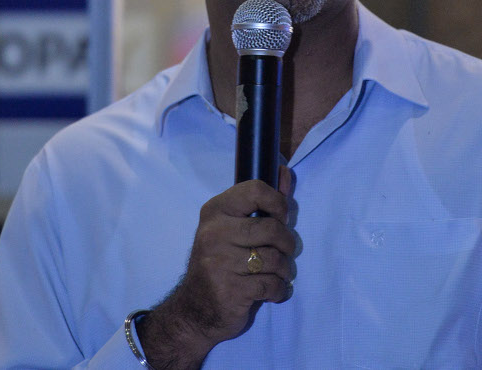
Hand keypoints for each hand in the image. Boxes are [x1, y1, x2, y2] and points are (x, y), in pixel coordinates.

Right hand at [138, 166, 295, 368]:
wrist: (194, 310)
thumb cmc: (221, 262)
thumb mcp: (234, 227)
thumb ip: (262, 201)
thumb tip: (284, 171)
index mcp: (215, 211)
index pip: (255, 190)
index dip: (278, 202)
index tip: (282, 217)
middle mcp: (214, 233)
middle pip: (272, 228)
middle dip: (287, 243)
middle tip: (284, 252)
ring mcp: (220, 262)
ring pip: (275, 259)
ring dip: (284, 270)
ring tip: (278, 274)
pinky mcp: (231, 289)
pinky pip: (271, 284)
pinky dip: (279, 290)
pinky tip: (273, 291)